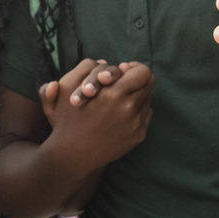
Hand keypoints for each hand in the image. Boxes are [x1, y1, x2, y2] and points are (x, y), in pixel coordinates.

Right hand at [45, 61, 154, 178]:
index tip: (123, 69)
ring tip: (120, 97)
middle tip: (124, 80)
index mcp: (114, 93)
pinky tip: (121, 113)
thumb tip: (114, 63)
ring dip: (136, 94)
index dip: (134, 68)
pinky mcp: (139, 135)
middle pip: (149, 83)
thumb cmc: (69, 117)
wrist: (74, 153)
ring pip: (147, 98)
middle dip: (137, 79)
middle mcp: (129, 108)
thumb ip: (91, 69)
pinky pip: (146, 114)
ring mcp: (136, 123)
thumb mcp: (70, 87)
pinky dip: (136, 111)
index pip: (143, 72)